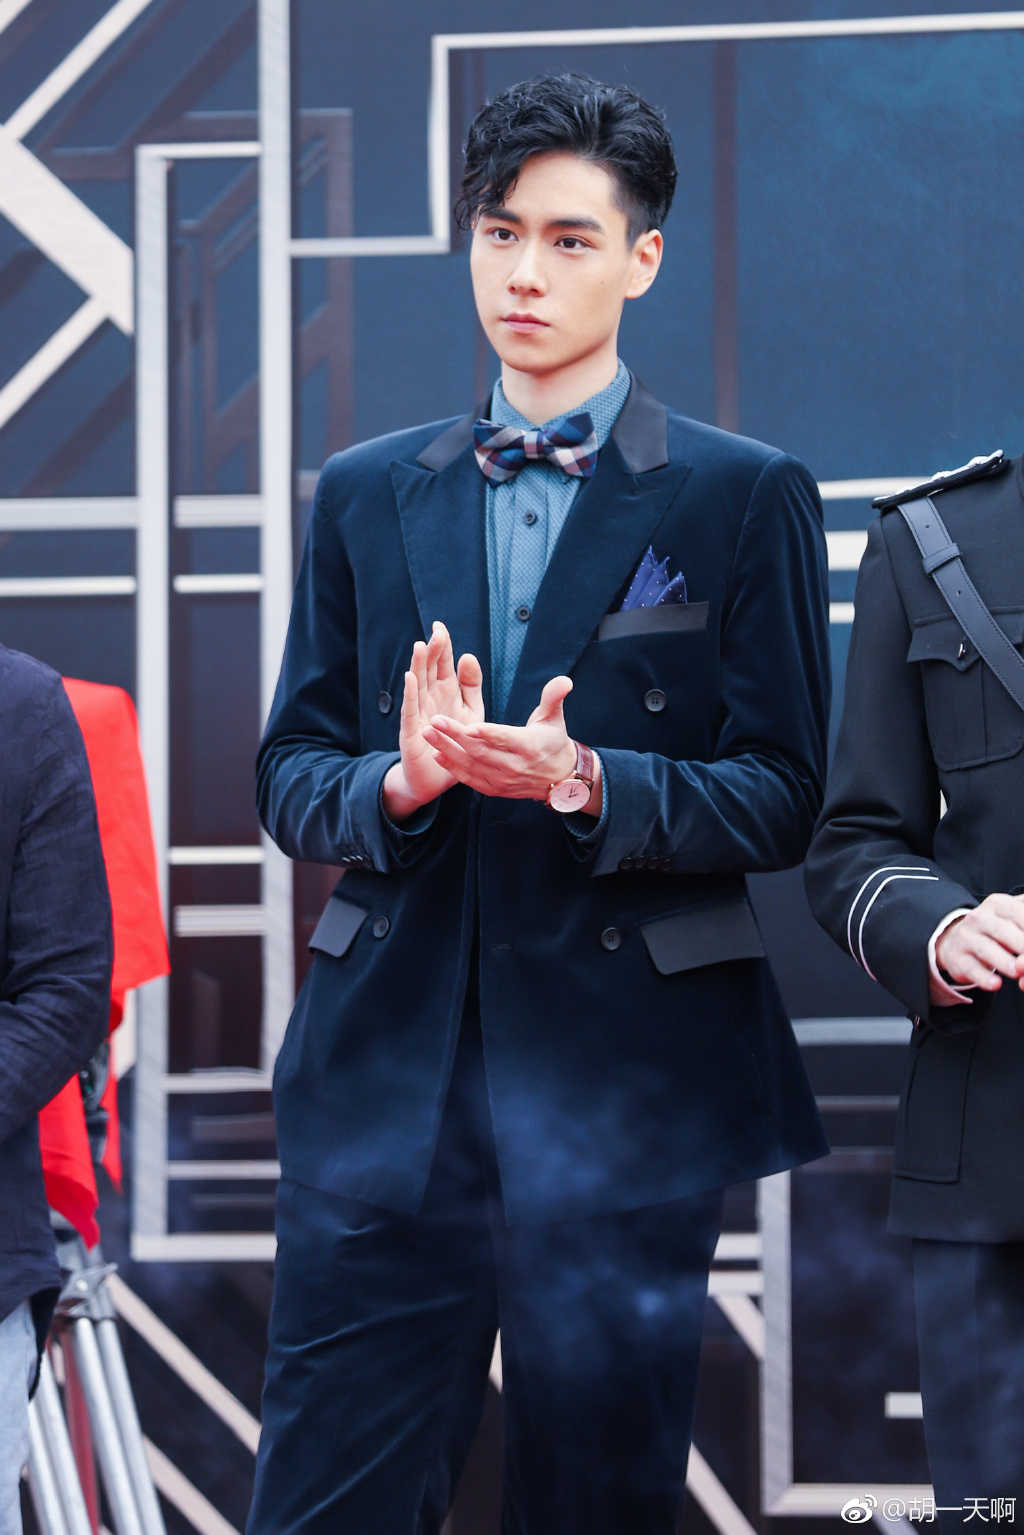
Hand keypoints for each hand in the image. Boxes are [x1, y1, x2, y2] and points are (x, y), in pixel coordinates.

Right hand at [382, 623, 483, 821]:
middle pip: (430, 670)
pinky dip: (410, 693)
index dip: (442, 646)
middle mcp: (430, 698)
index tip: (441, 626)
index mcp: (446, 691)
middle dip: (432, 651)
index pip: (443, 663)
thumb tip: (468, 655)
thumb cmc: (456, 742)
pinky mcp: (411, 732)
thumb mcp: (471, 711)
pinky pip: (410, 710)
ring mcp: (418, 714)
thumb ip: (471, 685)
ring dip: (418, 666)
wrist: (439, 777)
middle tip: (436, 631)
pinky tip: (410, 678)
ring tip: (420, 646)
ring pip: (418, 685)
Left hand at [424, 675, 600, 812]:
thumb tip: (564, 679)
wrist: (557, 778)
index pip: (504, 739)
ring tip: (428, 733)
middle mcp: (515, 766)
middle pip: (481, 751)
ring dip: (447, 750)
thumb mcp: (555, 719)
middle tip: (434, 720)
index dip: (486, 733)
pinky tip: (436, 754)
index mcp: (529, 746)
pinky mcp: (494, 789)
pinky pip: (470, 779)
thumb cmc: (553, 741)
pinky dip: (453, 768)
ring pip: (471, 765)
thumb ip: (554, 698)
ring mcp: (503, 780)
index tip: (467, 724)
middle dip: (455, 736)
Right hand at [932, 893, 1023, 998]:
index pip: (1018, 914)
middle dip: (1021, 945)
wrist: (959, 940)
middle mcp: (979, 918)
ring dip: (1003, 961)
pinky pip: (970, 968)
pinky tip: (996, 984)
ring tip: (1017, 971)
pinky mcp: (957, 959)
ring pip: (985, 949)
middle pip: (1001, 931)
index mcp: (998, 904)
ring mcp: (966, 938)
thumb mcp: (1015, 916)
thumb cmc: (999, 930)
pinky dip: (983, 978)